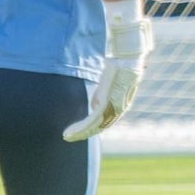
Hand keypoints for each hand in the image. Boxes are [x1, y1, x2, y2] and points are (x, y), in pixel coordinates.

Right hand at [63, 17, 153, 141]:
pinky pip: (92, 120)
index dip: (91, 128)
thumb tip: (93, 105)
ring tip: (66, 136)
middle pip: (99, 127)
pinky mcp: (108, 103)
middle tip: (68, 137)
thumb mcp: (109, 84)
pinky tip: (70, 131)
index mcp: (120, 105)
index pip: (105, 122)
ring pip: (94, 127)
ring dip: (79, 133)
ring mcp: (114, 107)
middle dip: (82, 134)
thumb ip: (101, 95)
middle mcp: (119, 110)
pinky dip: (80, 128)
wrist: (128, 57)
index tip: (78, 132)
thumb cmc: (120, 66)